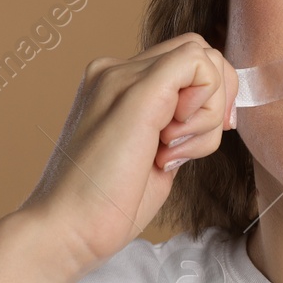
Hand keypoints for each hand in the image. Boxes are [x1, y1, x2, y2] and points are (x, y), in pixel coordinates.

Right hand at [14, 33, 238, 280]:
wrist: (65, 230)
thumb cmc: (106, 206)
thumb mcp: (153, 155)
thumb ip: (177, 128)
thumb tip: (216, 116)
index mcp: (116, 85)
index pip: (185, 61)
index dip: (212, 96)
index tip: (199, 143)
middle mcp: (115, 72)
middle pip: (200, 52)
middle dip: (218, 99)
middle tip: (192, 149)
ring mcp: (121, 77)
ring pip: (204, 58)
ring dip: (209, 111)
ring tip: (170, 154)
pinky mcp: (135, 92)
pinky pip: (199, 65)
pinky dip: (206, 107)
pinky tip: (173, 145)